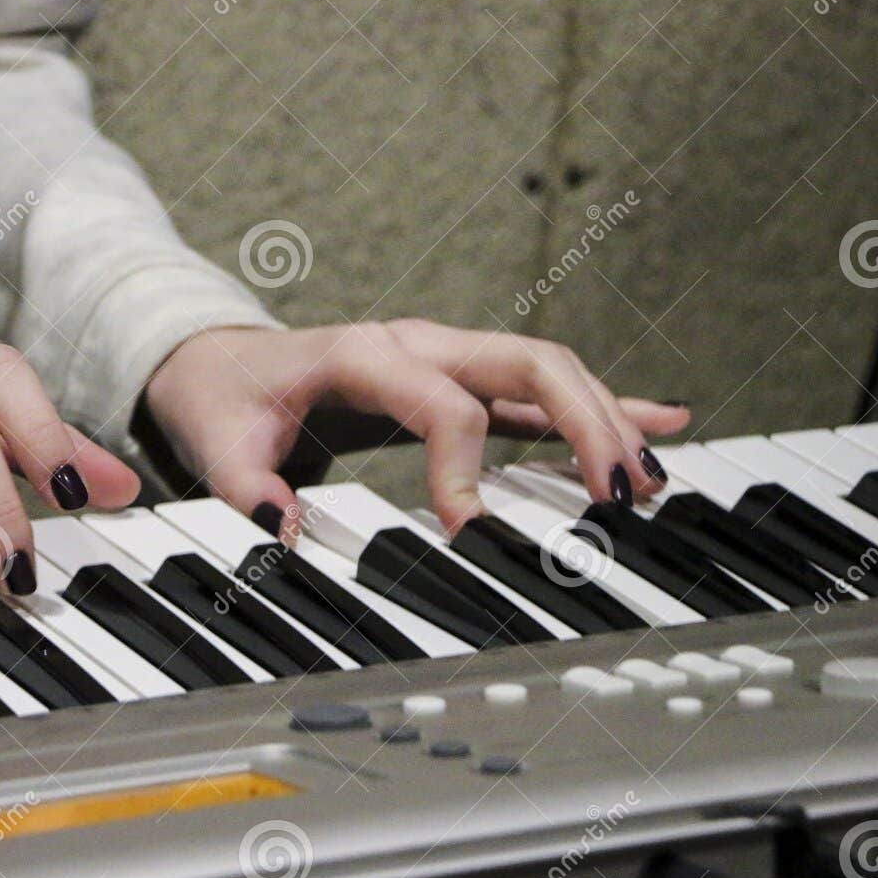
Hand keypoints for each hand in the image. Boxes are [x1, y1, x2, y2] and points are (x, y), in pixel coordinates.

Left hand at [143, 320, 689, 539]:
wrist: (219, 362)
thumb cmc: (224, 399)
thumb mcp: (216, 446)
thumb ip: (246, 488)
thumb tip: (286, 528)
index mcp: (364, 354)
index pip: (443, 403)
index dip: (464, 468)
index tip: (469, 532)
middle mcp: (417, 345)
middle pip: (528, 362)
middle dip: (587, 421)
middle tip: (621, 493)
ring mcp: (445, 357)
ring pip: (549, 371)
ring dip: (606, 418)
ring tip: (650, 480)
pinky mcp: (460, 381)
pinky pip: (541, 390)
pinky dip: (601, 406)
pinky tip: (660, 423)